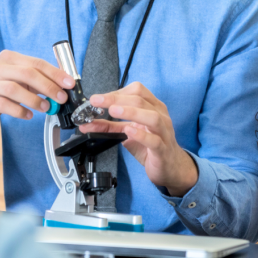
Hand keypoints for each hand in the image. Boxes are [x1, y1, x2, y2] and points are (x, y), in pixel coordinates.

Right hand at [0, 50, 73, 131]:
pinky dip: (20, 111)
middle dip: (48, 87)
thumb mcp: (21, 77)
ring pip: (15, 90)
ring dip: (34, 100)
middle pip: (27, 74)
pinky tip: (29, 115)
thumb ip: (41, 77)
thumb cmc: (5, 84)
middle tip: (61, 98)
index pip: (37, 63)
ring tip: (46, 108)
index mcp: (10, 58)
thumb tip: (66, 84)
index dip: (56, 73)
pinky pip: (5, 105)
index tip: (69, 84)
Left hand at [80, 82, 197, 196]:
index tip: (99, 98)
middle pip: (141, 100)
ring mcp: (163, 132)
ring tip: (113, 111)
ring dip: (131, 112)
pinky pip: (154, 140)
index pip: (137, 91)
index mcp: (153, 108)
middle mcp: (160, 116)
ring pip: (152, 117)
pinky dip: (141, 134)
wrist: (170, 167)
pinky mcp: (162, 149)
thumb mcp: (128, 133)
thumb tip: (87, 124)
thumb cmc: (151, 146)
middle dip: (116, 99)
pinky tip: (129, 131)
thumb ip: (110, 127)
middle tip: (97, 101)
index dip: (116, 92)